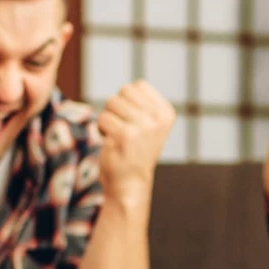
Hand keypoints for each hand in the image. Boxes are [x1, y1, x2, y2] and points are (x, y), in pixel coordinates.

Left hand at [97, 80, 174, 206]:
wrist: (130, 183)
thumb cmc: (135, 150)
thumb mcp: (149, 124)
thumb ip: (143, 103)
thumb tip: (127, 88)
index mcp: (166, 113)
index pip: (138, 85)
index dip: (129, 101)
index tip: (133, 121)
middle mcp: (158, 118)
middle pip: (124, 91)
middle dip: (117, 108)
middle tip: (123, 128)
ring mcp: (143, 126)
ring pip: (111, 103)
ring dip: (109, 118)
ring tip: (117, 135)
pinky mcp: (126, 135)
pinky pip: (103, 118)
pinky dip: (102, 129)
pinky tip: (111, 142)